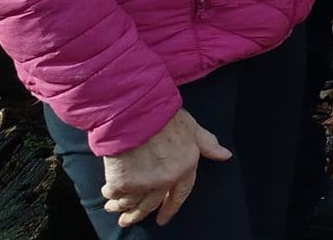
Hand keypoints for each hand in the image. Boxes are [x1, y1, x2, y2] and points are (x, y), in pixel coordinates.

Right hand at [100, 108, 229, 227]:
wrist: (136, 112)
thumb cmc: (165, 116)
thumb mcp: (193, 128)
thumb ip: (208, 144)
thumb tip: (225, 155)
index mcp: (185, 167)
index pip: (181, 194)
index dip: (171, 207)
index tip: (163, 218)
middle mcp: (166, 180)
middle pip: (151, 205)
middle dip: (138, 214)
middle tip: (127, 220)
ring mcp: (144, 183)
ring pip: (132, 204)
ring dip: (121, 208)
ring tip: (112, 208)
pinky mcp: (122, 183)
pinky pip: (116, 196)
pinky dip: (110, 196)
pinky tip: (107, 195)